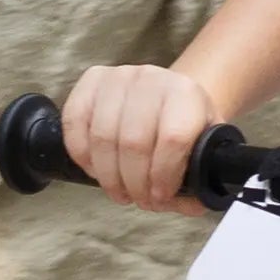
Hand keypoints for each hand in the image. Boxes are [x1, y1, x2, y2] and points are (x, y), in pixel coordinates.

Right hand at [63, 64, 218, 212]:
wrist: (167, 97)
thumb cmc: (184, 125)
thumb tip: (193, 203)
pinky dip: (82, 154)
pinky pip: (74, 121)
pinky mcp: (91, 80)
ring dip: (108, 175)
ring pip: (102, 136)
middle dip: (134, 183)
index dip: (162, 175)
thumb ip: (203, 179)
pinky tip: (96, 169)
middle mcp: (152, 79)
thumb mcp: (204, 149)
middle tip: (138, 199)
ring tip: (119, 190)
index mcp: (187, 95)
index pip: (172, 138)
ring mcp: (119, 77)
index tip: (160, 197)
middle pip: (133, 142)